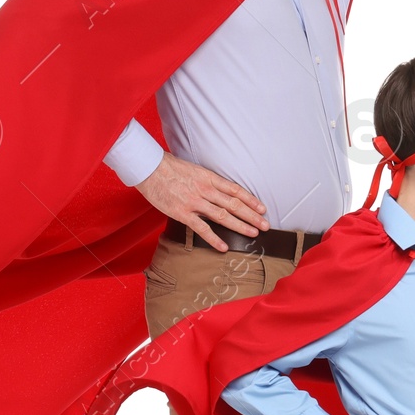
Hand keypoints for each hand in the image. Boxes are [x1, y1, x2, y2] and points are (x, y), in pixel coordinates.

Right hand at [137, 152, 267, 249]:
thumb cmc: (169, 167)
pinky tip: (224, 247)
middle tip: (265, 225)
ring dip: (240, 226)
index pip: (235, 190)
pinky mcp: (182, 213)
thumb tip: (220, 190)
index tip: (262, 208)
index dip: (251, 200)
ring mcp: (194, 202)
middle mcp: (205, 190)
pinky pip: (201, 228)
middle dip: (252, 215)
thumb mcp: (194, 169)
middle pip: (234, 204)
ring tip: (253, 233)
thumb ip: (207, 181)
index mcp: (209, 177)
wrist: (149, 168)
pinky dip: (214, 239)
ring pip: (223, 216)